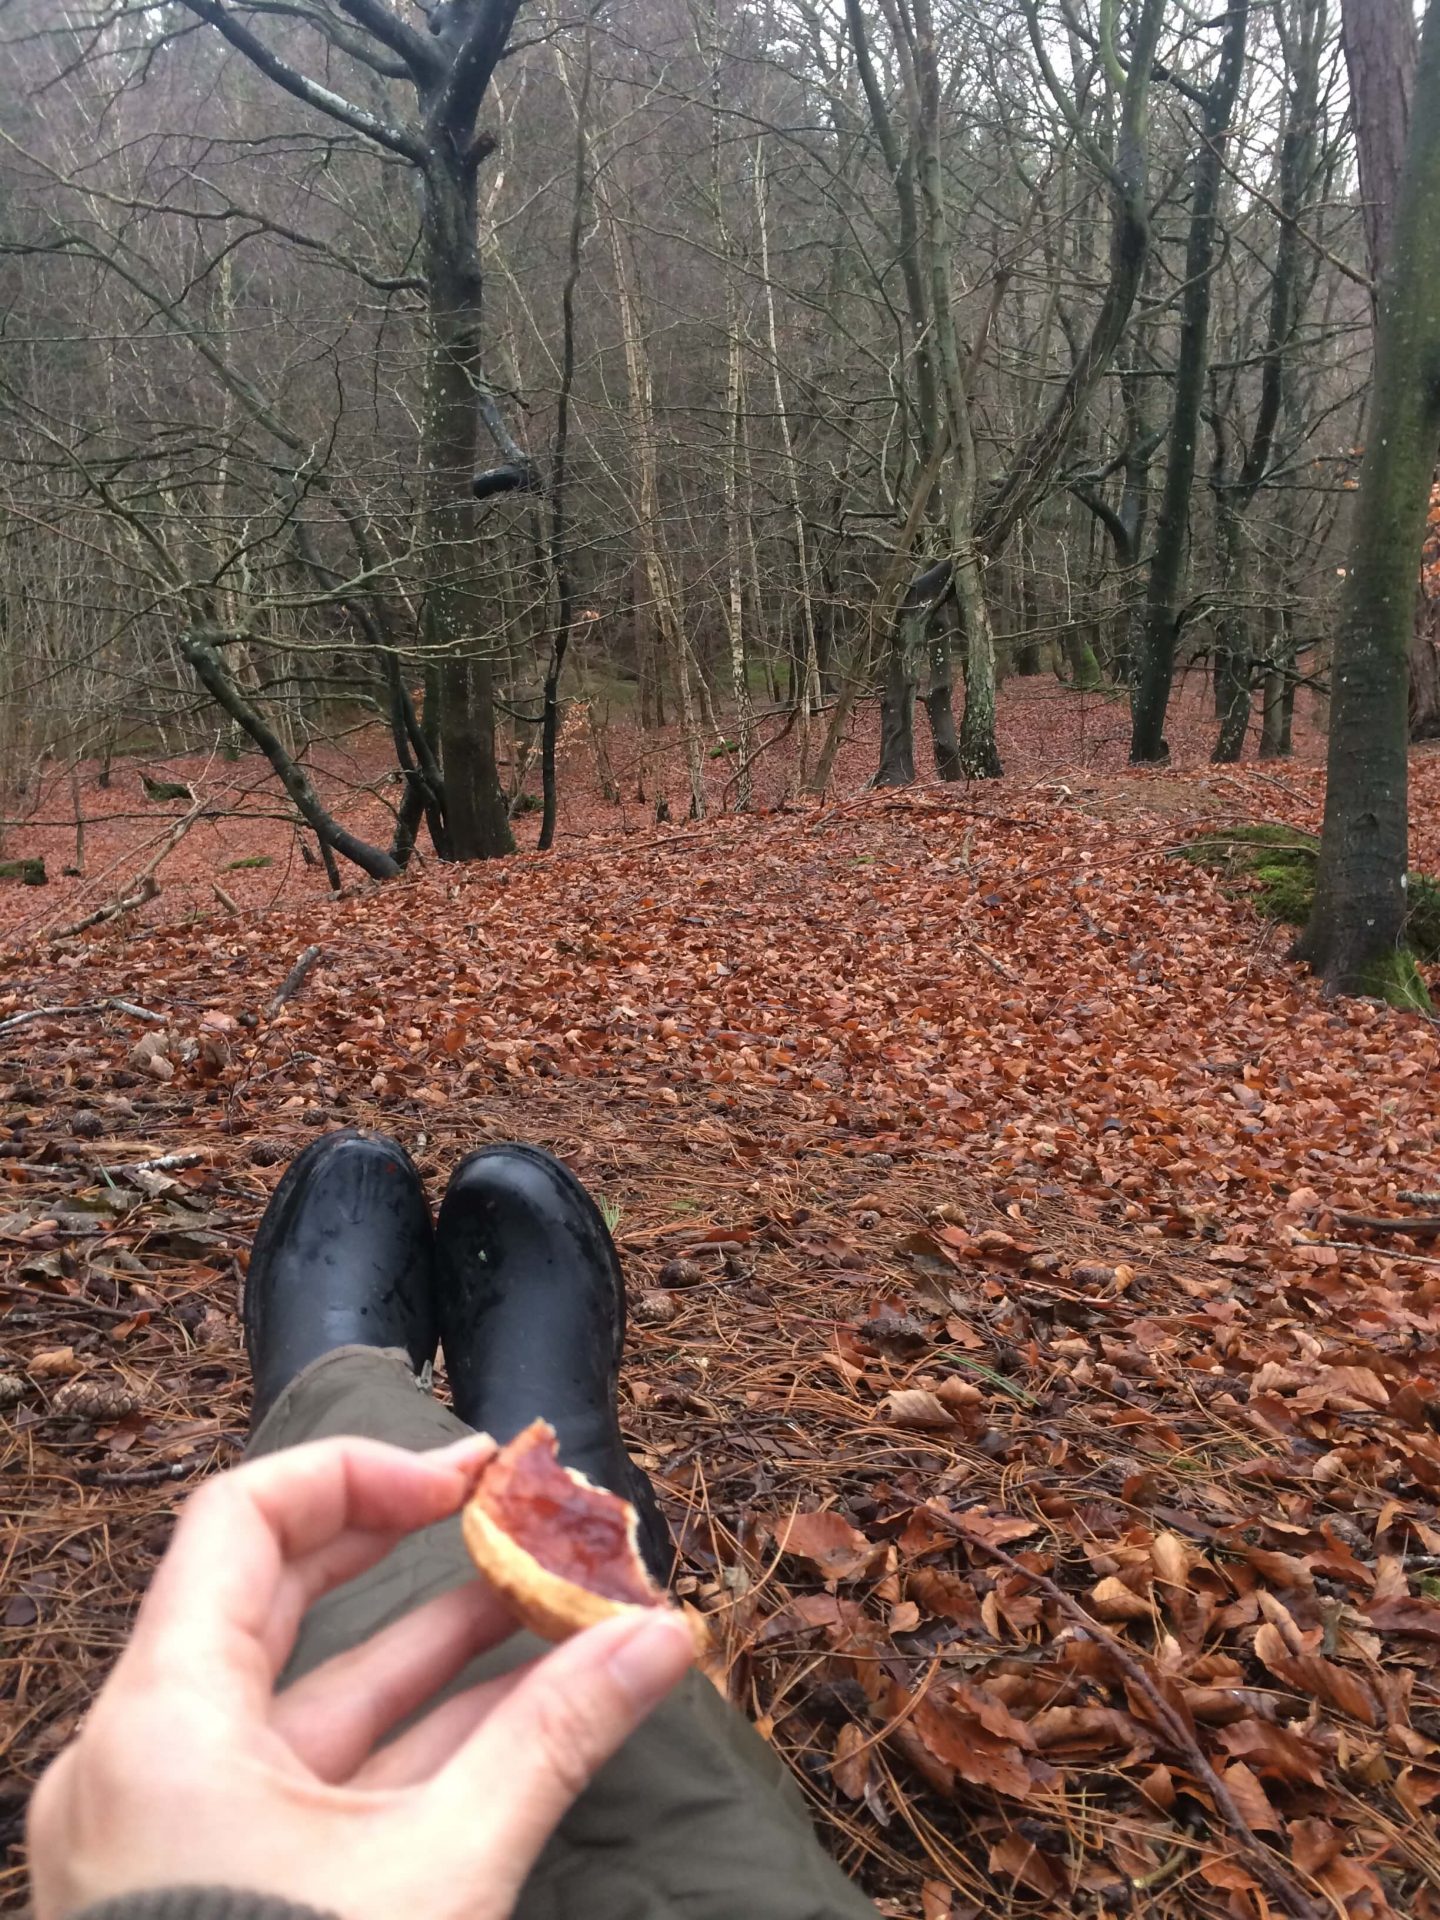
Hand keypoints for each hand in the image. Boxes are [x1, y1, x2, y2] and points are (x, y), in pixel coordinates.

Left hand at [28, 1435, 695, 1919]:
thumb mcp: (443, 1873)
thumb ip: (554, 1737)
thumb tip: (663, 1637)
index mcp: (160, 1722)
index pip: (245, 1519)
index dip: (363, 1472)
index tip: (474, 1473)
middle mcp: (146, 1759)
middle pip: (278, 1594)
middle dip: (416, 1549)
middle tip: (520, 1512)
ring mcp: (175, 1832)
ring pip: (309, 1697)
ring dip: (435, 1649)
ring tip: (551, 1600)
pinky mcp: (214, 1892)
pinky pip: (311, 1781)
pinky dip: (409, 1741)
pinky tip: (518, 1711)